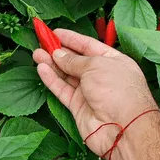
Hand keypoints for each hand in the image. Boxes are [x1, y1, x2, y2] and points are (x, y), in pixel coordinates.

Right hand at [32, 29, 157, 158]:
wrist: (123, 127)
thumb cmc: (118, 91)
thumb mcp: (96, 66)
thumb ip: (75, 60)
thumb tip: (59, 54)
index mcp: (113, 61)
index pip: (90, 46)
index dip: (72, 39)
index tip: (55, 32)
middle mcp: (102, 75)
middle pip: (77, 60)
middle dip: (59, 51)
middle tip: (41, 42)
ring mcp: (90, 92)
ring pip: (67, 75)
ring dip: (52, 64)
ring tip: (36, 53)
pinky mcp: (79, 107)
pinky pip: (63, 90)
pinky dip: (52, 80)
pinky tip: (41, 68)